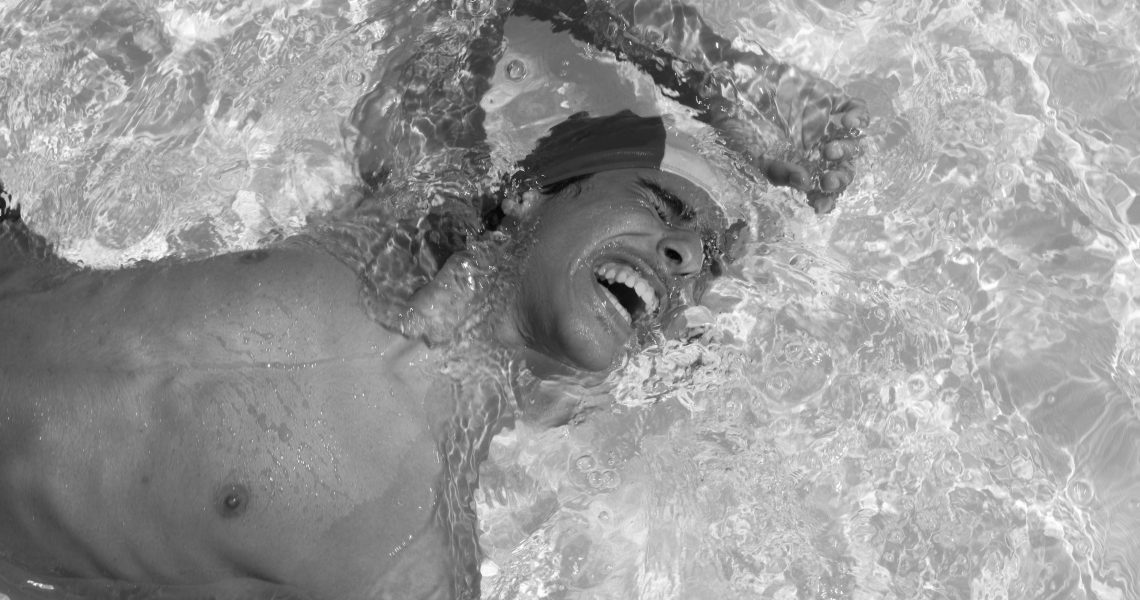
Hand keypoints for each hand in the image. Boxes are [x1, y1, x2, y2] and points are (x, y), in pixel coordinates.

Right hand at [712, 68, 868, 212]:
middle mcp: (817, 148)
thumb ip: (779, 171)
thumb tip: (805, 184)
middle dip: (840, 178)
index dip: (825, 199)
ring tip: (829, 149)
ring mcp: (826, 124)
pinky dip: (858, 117)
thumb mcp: (753, 156)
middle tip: (829, 180)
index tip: (819, 205)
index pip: (821, 188)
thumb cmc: (739, 126)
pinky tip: (846, 123)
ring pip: (852, 143)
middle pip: (842, 168)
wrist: (735, 87)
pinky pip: (856, 110)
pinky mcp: (832, 100)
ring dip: (846, 152)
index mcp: (800, 166)